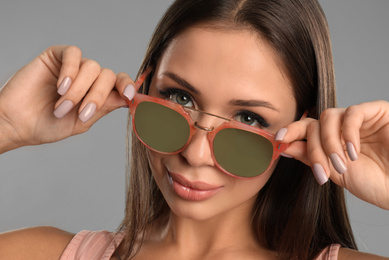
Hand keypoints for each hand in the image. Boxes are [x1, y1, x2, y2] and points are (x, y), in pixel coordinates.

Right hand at [0, 45, 134, 151]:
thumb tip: (128, 99)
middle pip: (108, 76)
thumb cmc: (48, 125)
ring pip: (92, 67)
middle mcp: (89, 78)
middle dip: (97, 96)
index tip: (129, 95)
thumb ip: (104, 108)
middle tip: (80, 113)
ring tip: (62, 106)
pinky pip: (73, 53)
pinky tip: (61, 87)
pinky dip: (71, 71)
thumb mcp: (82, 122)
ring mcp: (74, 66)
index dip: (128, 86)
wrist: (18, 124)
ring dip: (79, 90)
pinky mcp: (57, 56)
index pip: (120, 83)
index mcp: (98, 93)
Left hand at [277, 101, 388, 208]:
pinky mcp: (377, 111)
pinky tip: (353, 152)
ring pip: (329, 117)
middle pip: (315, 124)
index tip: (278, 140)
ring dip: (330, 142)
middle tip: (322, 171)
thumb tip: (284, 147)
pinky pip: (353, 113)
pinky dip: (348, 133)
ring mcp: (359, 118)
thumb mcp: (334, 171)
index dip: (290, 131)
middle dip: (314, 148)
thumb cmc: (372, 182)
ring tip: (341, 164)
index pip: (306, 128)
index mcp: (331, 139)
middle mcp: (342, 126)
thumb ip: (310, 157)